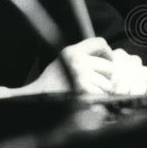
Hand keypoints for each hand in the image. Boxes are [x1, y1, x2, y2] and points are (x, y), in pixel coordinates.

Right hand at [15, 38, 146, 96]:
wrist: (36, 105)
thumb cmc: (51, 85)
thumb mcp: (63, 62)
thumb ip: (83, 55)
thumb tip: (109, 56)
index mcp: (71, 52)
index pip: (100, 42)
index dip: (106, 52)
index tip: (108, 60)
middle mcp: (78, 63)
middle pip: (110, 66)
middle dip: (105, 77)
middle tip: (93, 85)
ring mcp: (82, 79)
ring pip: (109, 84)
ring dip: (102, 91)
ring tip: (86, 95)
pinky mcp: (86, 95)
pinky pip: (104, 97)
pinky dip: (98, 102)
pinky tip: (86, 103)